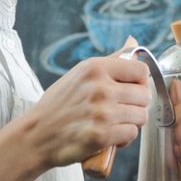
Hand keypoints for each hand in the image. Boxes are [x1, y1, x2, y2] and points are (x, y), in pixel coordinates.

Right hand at [23, 55, 151, 168]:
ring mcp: (102, 112)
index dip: (140, 83)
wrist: (36, 135)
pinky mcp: (101, 135)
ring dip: (131, 123)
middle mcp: (100, 87)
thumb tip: (134, 41)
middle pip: (144, 95)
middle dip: (136, 105)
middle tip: (120, 111)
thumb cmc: (58, 104)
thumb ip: (111, 60)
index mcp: (95, 67)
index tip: (130, 91)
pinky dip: (123, 139)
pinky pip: (131, 134)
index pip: (141, 70)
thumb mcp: (79, 74)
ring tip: (113, 124)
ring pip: (141, 116)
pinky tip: (109, 137)